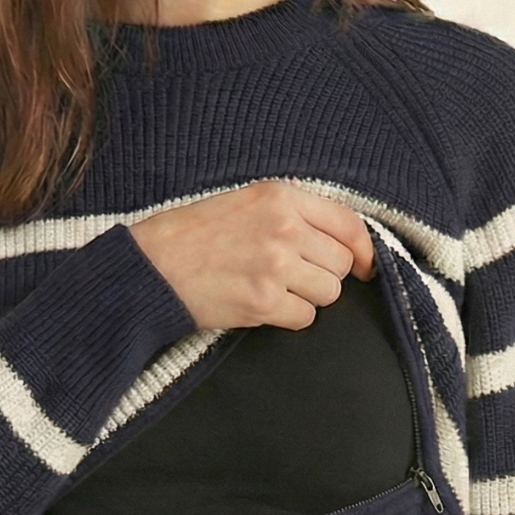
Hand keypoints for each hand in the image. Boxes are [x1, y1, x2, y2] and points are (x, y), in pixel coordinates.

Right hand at [127, 178, 375, 331]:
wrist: (150, 267)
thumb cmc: (191, 236)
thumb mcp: (243, 203)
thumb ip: (290, 214)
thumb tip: (340, 243)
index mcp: (280, 197)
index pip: (348, 223)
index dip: (363, 250)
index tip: (364, 266)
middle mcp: (283, 228)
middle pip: (340, 264)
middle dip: (324, 275)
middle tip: (292, 278)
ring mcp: (275, 267)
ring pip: (327, 293)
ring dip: (307, 298)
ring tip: (273, 290)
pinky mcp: (263, 302)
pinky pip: (304, 317)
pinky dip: (288, 317)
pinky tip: (262, 306)